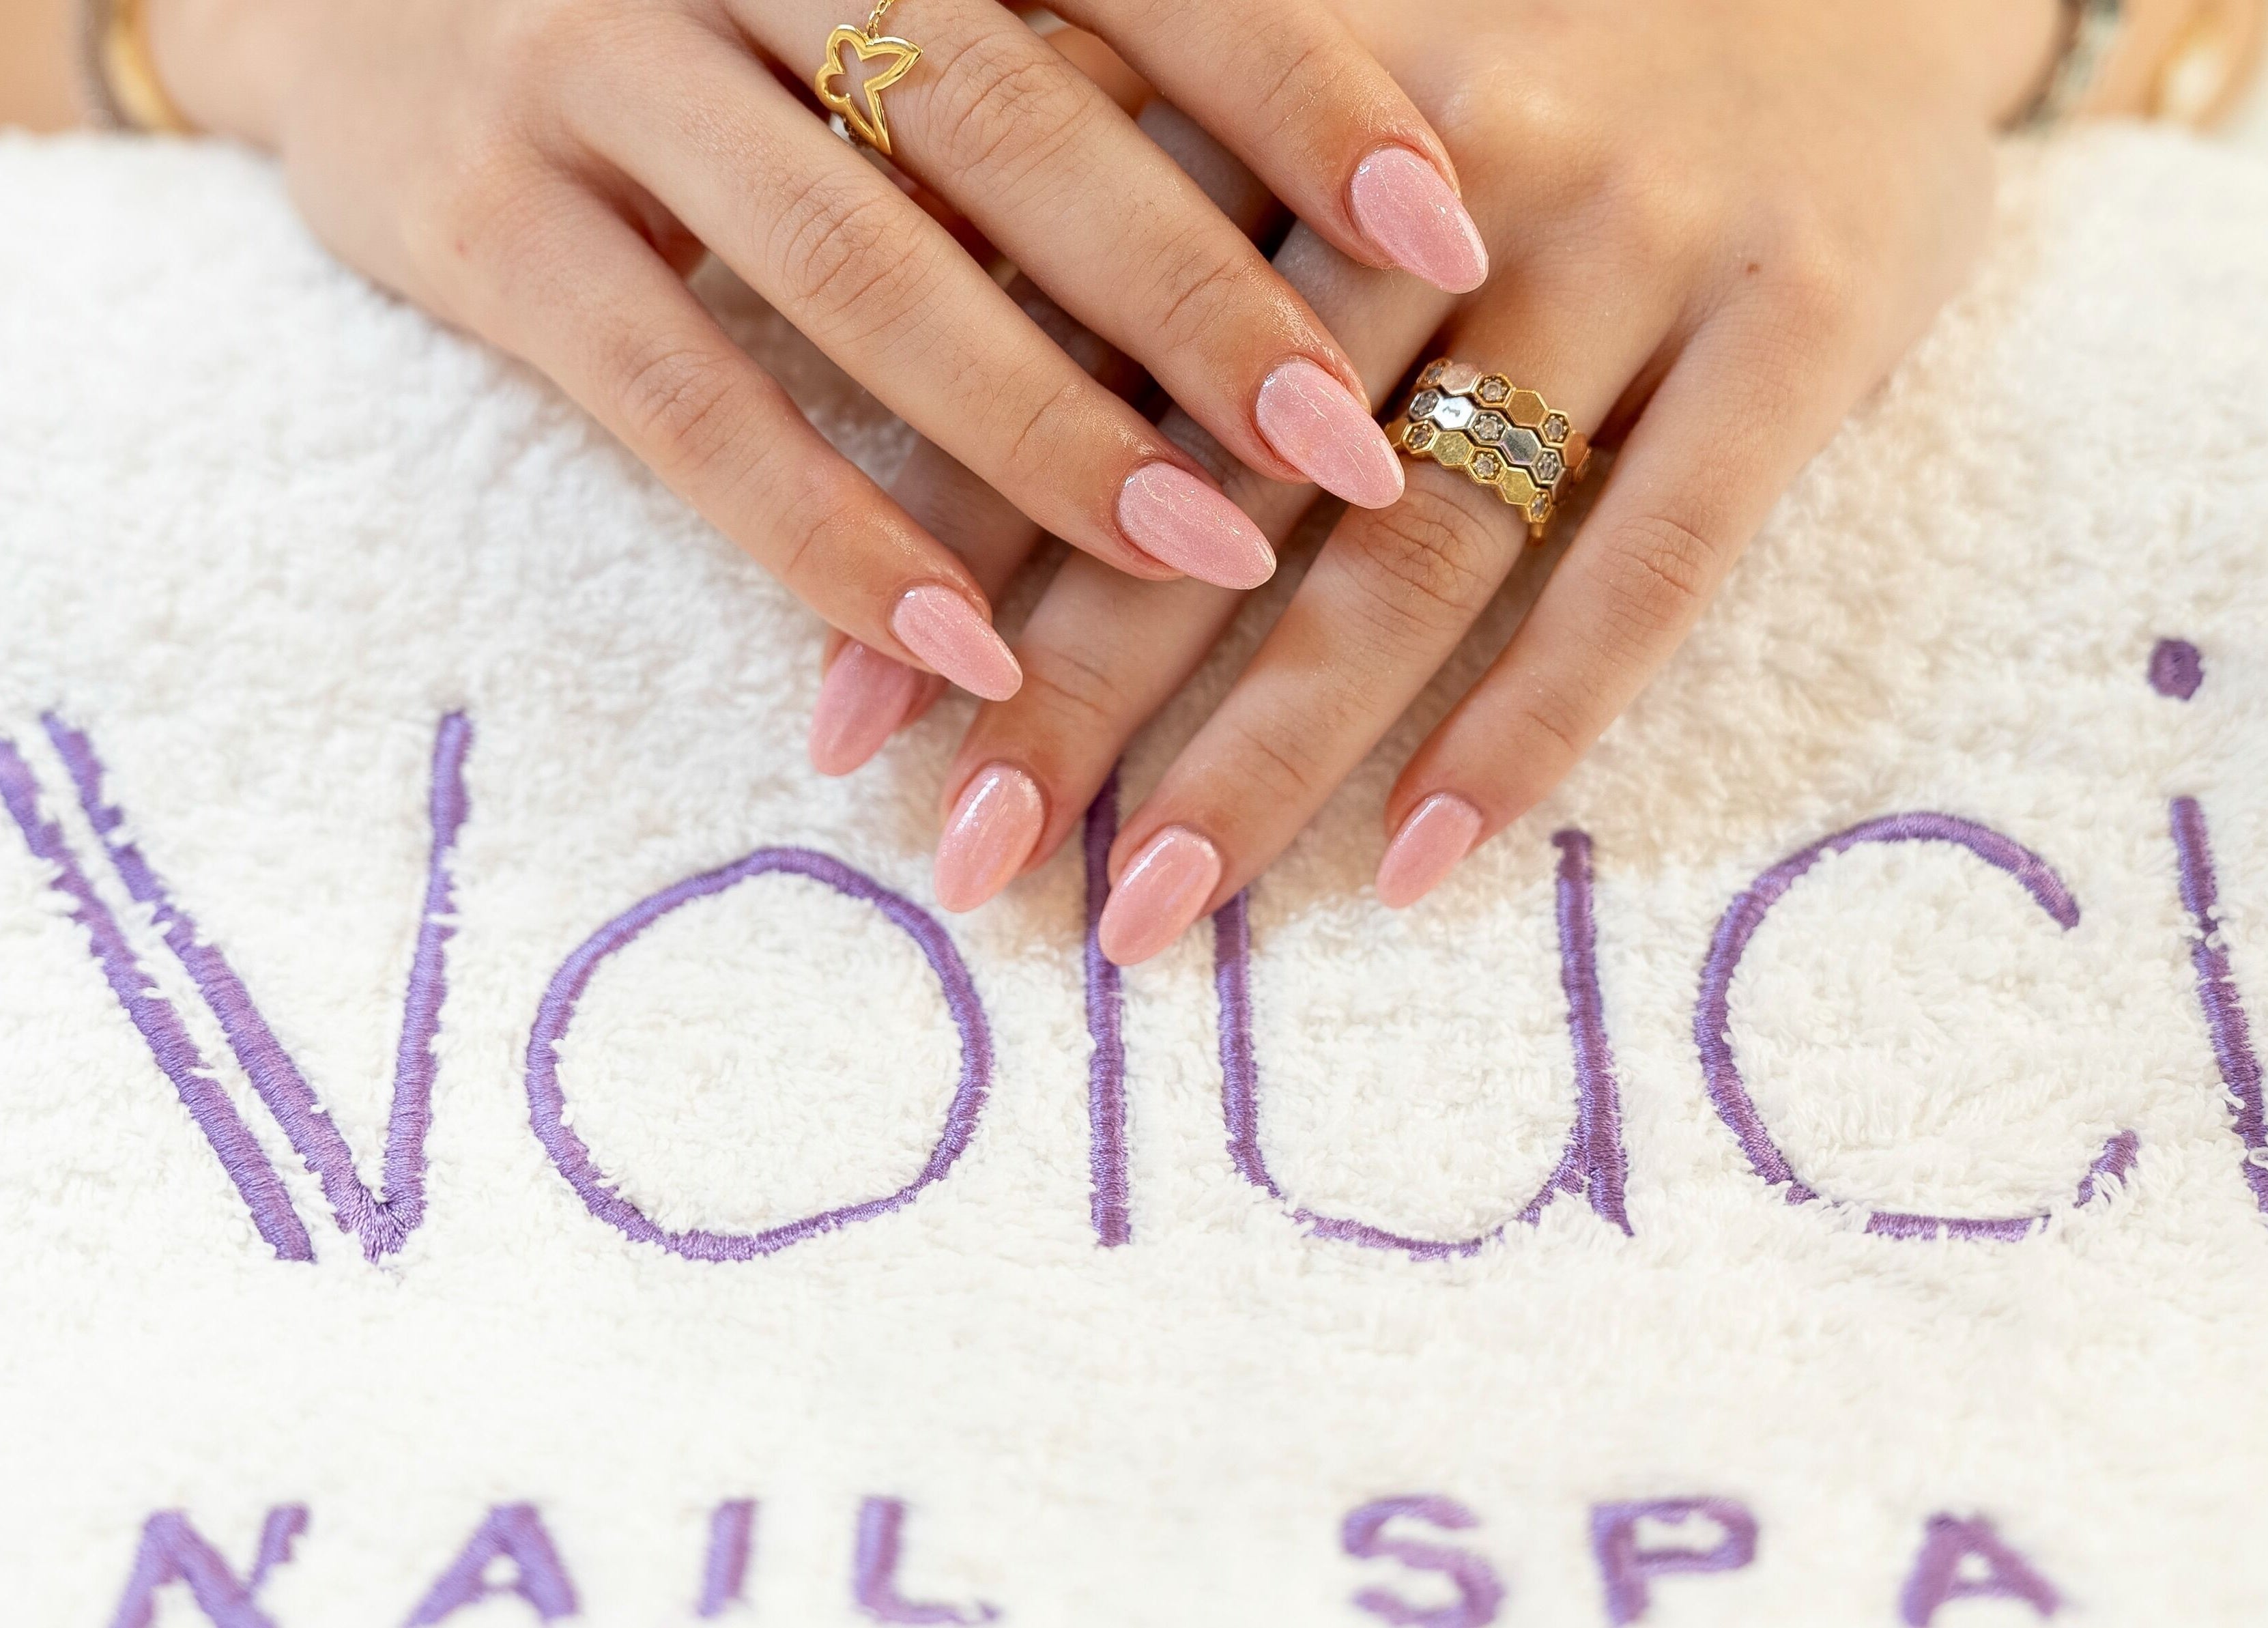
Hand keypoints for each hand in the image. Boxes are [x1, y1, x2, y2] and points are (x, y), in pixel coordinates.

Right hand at [144, 0, 1485, 699]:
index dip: (1298, 94)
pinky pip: (680, 394)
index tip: (1448, 230)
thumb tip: (1332, 151)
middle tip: (1347, 449)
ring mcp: (596, 63)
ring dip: (1040, 427)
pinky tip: (958, 643)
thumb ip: (1052, 39)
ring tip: (1200, 558)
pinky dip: (824, 528)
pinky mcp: (479, 218)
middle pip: (1011, 126)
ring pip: (857, 263)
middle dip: (1195, 296)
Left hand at [897, 0, 2066, 947]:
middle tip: (969, 855)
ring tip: (1151, 905)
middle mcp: (1447, 169)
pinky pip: (1655, 559)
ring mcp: (1637, 244)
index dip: (954, 535)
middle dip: (1080, 680)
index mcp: (1295, 93)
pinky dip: (1538, 718)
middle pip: (1224, 469)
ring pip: (1418, 540)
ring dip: (1272, 747)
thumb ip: (1158, 169)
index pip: (1081, 347)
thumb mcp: (1339, 46)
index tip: (853, 720)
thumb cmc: (1558, 15)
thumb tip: (936, 329)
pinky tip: (1426, 858)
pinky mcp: (1806, 321)